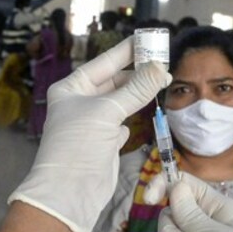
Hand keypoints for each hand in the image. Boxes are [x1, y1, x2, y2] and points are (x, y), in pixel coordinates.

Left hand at [9, 36, 170, 231]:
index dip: (126, 51)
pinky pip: (122, 122)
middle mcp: (81, 103)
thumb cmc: (77, 147)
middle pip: (114, 80)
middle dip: (138, 72)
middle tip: (163, 63)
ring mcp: (93, 123)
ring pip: (121, 101)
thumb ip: (136, 90)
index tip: (147, 38)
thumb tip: (161, 68)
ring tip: (162, 81)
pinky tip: (144, 110)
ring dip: (140, 93)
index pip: (104, 62)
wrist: (68, 193)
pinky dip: (133, 116)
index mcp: (71, 88)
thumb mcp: (107, 112)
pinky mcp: (104, 142)